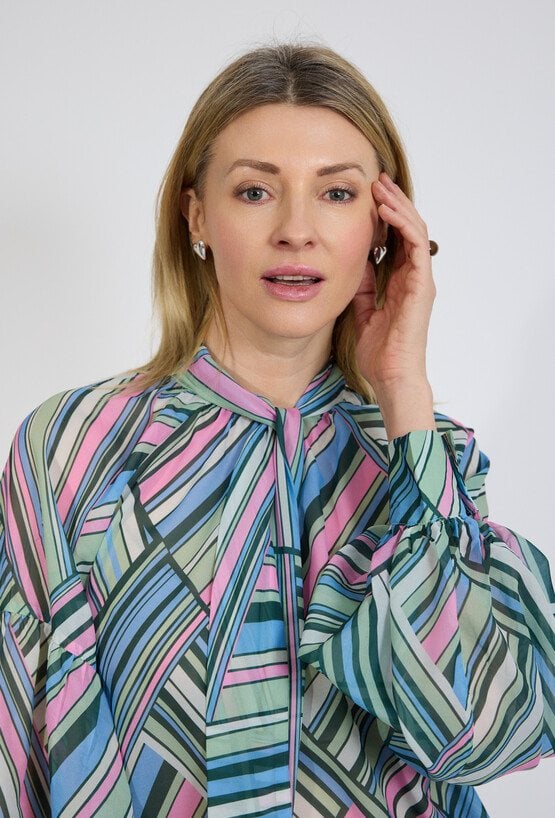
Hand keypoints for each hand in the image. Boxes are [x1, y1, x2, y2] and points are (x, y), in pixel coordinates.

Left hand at [351, 171, 435, 392]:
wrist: (391, 375)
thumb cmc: (378, 351)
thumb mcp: (360, 309)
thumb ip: (361, 285)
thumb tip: (352, 261)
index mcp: (400, 281)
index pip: (394, 239)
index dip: (383, 216)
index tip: (366, 197)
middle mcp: (413, 276)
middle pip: (406, 229)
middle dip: (392, 202)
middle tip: (375, 181)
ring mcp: (420, 279)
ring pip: (414, 230)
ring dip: (398, 205)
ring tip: (380, 186)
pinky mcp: (422, 284)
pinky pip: (415, 245)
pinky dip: (402, 224)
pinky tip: (386, 209)